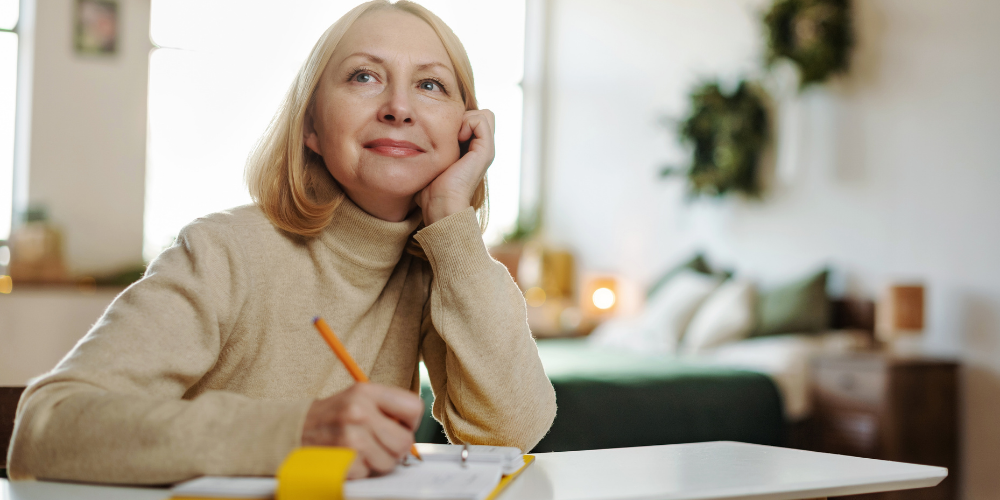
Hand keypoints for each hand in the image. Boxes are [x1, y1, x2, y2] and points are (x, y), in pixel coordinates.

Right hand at [301, 383, 423, 478]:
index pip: (413, 407)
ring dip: (380, 460)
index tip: (400, 425)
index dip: (410, 422)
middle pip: (405, 441)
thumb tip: (413, 428)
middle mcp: (359, 413)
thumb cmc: (333, 414)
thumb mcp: (359, 396)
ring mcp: (351, 439)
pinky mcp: (342, 462)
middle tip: (381, 442)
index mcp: (366, 392)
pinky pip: (370, 473)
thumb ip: (387, 406)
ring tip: (363, 449)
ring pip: (390, 462)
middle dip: (396, 447)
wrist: (296, 429)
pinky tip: (350, 457)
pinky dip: (362, 470)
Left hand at [414, 109, 494, 224]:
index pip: (473, 120)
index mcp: (471, 152)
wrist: (442, 206)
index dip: (458, 120)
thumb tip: (411, 144)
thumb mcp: (429, 166)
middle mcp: (481, 149)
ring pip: (484, 115)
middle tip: (450, 134)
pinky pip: (482, 119)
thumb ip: (429, 153)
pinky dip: (467, 123)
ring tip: (454, 137)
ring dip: (466, 119)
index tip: (443, 136)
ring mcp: (485, 150)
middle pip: (481, 116)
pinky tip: (457, 139)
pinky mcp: (486, 150)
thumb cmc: (430, 191)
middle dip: (464, 117)